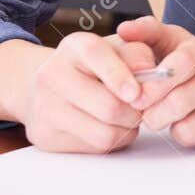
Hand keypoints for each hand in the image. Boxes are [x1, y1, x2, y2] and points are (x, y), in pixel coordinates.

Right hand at [17, 32, 156, 153]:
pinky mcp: (45, 137)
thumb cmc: (93, 67)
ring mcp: (44, 108)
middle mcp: (52, 75)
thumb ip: (137, 54)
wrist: (47, 86)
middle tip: (141, 107)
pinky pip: (94, 148)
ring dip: (126, 129)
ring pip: (105, 133)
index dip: (121, 76)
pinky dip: (112, 140)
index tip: (137, 93)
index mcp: (75, 47)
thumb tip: (150, 72)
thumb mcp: (117, 49)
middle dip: (136, 111)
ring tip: (126, 116)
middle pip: (109, 106)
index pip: (96, 55)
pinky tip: (109, 126)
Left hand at [114, 16, 194, 153]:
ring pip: (189, 131)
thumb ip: (151, 35)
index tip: (136, 98)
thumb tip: (123, 30)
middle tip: (153, 115)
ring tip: (186, 119)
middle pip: (177, 104)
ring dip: (179, 131)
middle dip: (155, 116)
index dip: (152, 86)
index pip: (178, 64)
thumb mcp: (184, 45)